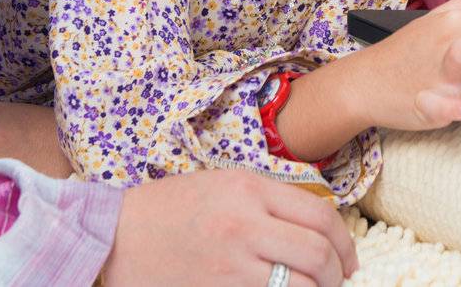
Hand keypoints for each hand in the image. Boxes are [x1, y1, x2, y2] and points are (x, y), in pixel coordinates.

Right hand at [103, 170, 358, 286]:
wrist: (112, 237)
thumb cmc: (170, 209)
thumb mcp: (225, 185)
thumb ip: (272, 200)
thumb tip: (320, 228)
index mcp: (249, 190)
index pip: (321, 216)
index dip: (345, 242)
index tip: (348, 258)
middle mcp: (243, 226)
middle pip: (317, 255)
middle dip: (337, 274)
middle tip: (338, 282)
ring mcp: (229, 265)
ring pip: (299, 286)